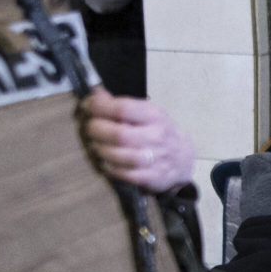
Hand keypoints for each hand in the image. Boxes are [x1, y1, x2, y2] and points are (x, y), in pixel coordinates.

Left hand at [82, 90, 196, 191]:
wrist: (183, 158)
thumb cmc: (158, 131)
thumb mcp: (146, 113)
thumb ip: (120, 105)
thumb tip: (95, 94)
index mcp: (154, 115)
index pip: (123, 109)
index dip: (100, 107)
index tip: (88, 106)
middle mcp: (156, 136)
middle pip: (118, 134)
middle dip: (96, 130)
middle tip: (90, 128)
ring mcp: (155, 158)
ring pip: (119, 155)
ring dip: (100, 149)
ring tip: (95, 145)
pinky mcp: (152, 177)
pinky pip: (123, 174)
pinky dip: (109, 167)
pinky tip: (105, 160)